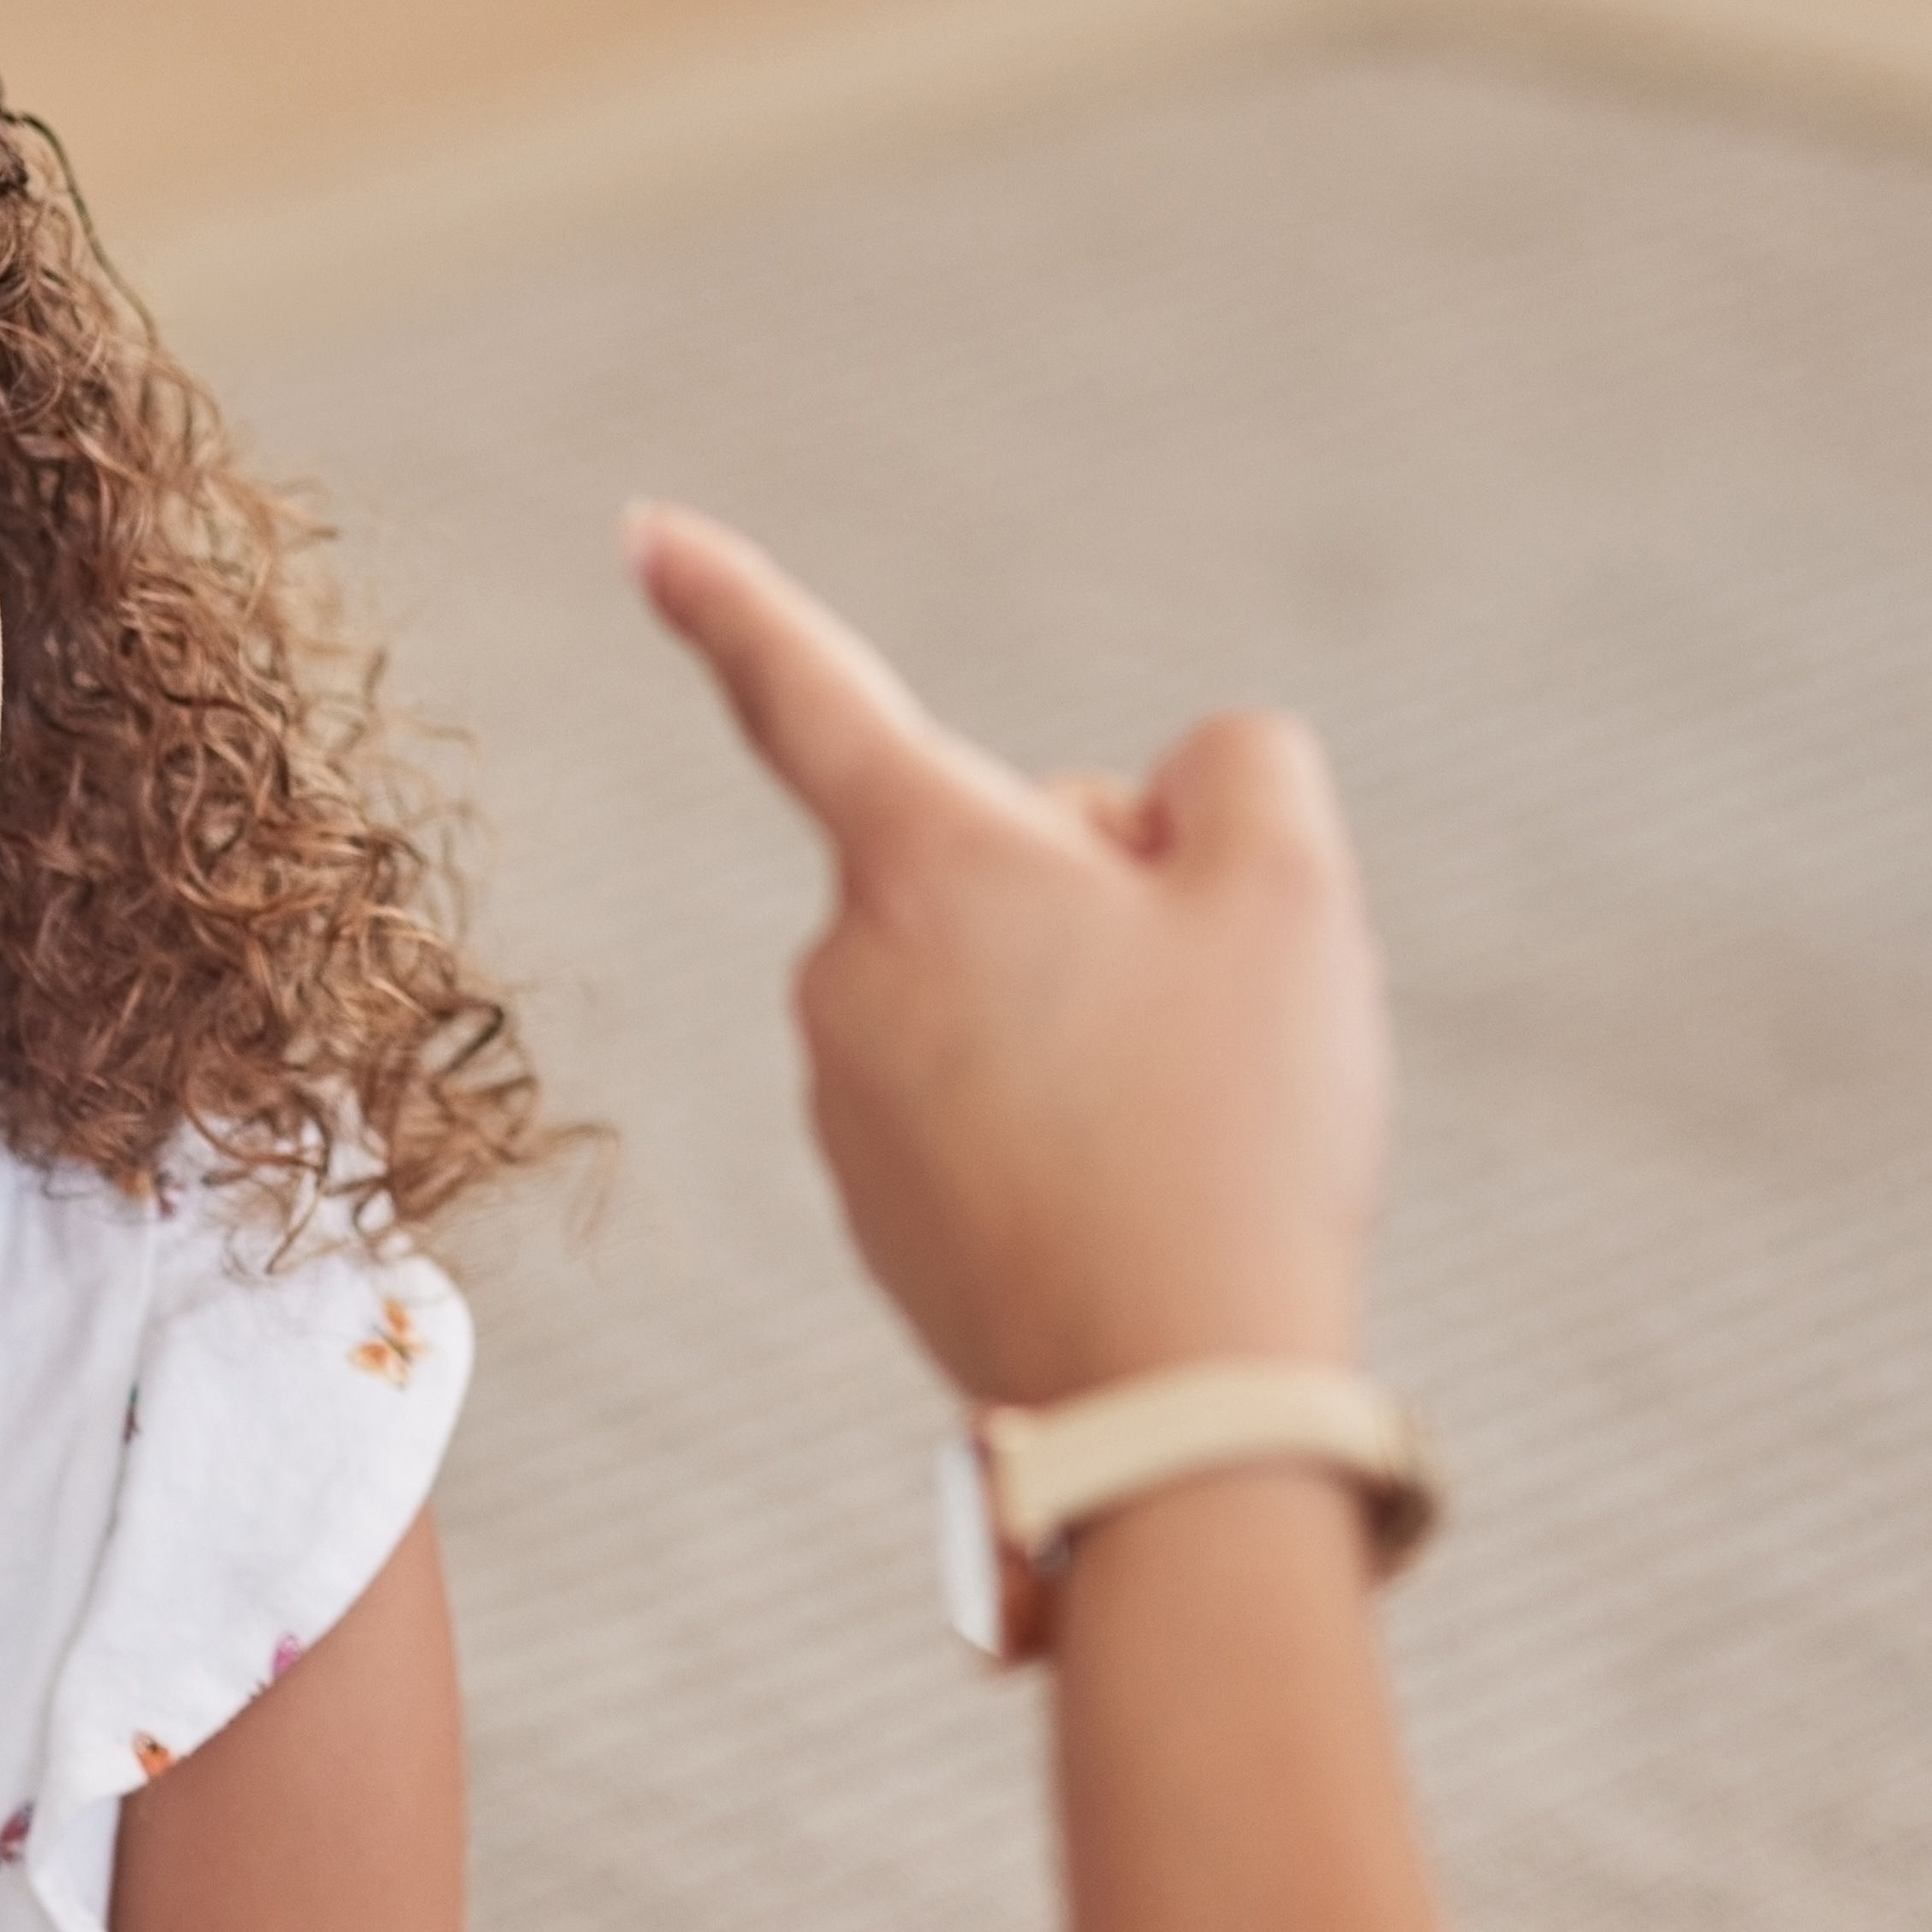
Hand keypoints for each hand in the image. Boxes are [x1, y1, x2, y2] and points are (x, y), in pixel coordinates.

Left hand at [629, 502, 1390, 1402]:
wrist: (1172, 1398)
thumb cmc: (1234, 1129)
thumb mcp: (1290, 886)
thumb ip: (1229, 769)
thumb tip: (1136, 821)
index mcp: (921, 865)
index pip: (804, 691)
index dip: (726, 599)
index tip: (641, 532)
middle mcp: (841, 971)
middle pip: (986, 859)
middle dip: (1098, 894)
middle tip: (1202, 1019)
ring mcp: (844, 1100)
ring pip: (992, 983)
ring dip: (1087, 1013)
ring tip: (1174, 1124)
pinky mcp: (872, 1205)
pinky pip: (980, 1097)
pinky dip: (1058, 1118)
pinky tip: (1128, 1192)